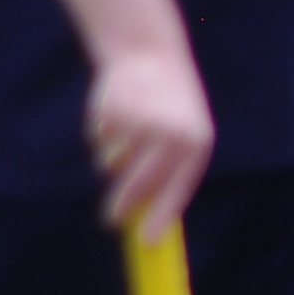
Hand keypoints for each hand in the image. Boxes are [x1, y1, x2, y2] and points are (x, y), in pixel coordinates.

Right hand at [87, 45, 214, 232]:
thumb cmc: (172, 105)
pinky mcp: (112, 111)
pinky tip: (116, 116)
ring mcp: (138, 122)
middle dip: (122, 207)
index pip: (178, 188)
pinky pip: (98, 141)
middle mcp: (168, 134)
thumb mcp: (188, 132)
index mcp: (195, 143)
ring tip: (125, 138)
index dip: (160, 216)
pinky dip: (102, 136)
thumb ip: (174, 169)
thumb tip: (152, 216)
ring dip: (111, 161)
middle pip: (139, 184)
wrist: (151, 54)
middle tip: (111, 221)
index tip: (146, 240)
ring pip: (112, 163)